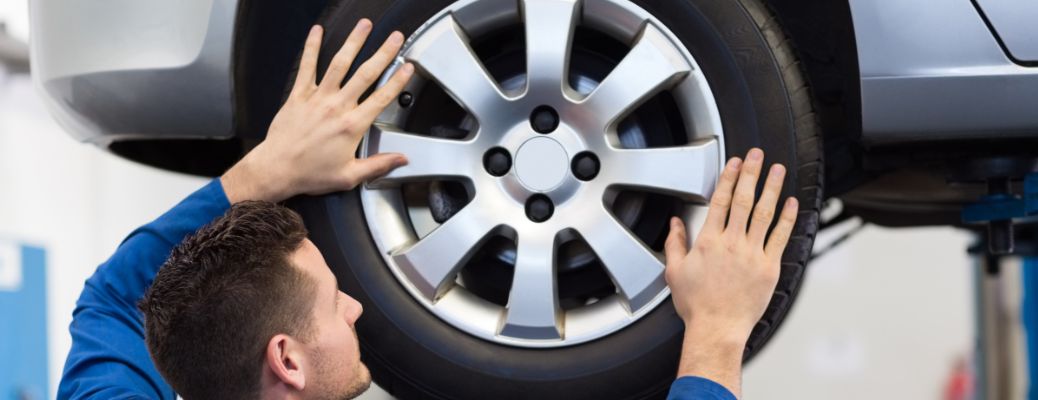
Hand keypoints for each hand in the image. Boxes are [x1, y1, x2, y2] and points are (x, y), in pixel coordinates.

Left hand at [222, 20, 414, 202]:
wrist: (277, 169)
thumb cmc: (310, 173)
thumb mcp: (349, 176)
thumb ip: (379, 165)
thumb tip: (401, 160)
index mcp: (352, 126)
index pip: (382, 98)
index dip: (398, 81)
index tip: (408, 68)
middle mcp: (337, 107)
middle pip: (366, 74)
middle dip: (383, 53)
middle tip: (395, 38)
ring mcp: (318, 97)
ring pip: (340, 63)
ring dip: (354, 42)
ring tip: (365, 26)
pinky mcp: (299, 95)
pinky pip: (307, 66)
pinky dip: (311, 47)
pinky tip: (317, 32)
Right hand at [663, 148, 797, 395]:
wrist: (717, 328)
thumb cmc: (696, 305)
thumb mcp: (675, 272)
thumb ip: (675, 243)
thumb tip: (675, 224)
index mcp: (708, 242)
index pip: (720, 201)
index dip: (728, 178)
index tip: (734, 163)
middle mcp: (732, 243)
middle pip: (743, 200)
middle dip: (751, 174)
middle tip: (757, 155)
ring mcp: (752, 254)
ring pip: (764, 213)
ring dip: (771, 188)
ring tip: (777, 169)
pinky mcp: (769, 267)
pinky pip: (780, 237)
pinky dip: (787, 218)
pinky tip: (791, 203)